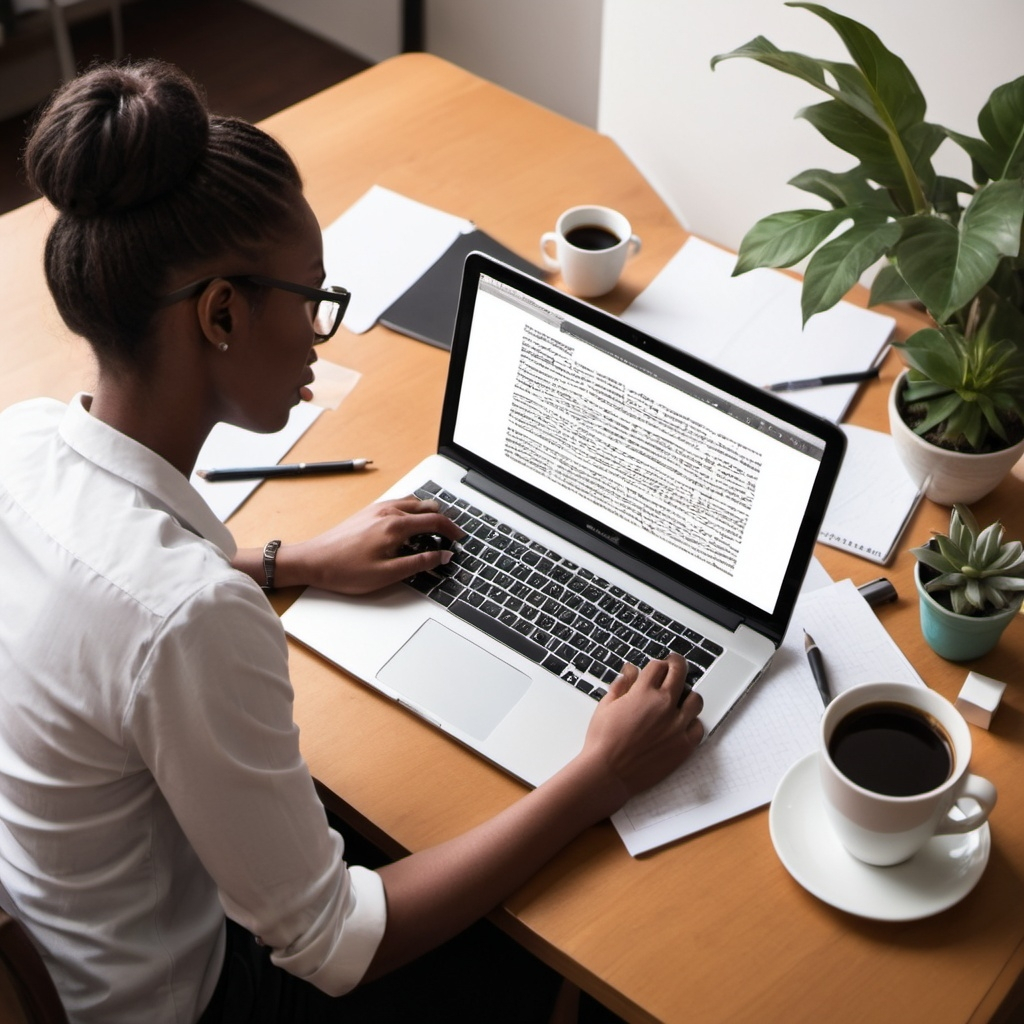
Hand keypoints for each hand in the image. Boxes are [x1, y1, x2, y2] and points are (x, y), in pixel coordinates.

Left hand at [274, 497, 464, 593]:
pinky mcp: (368, 512)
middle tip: (450, 536)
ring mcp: (377, 509)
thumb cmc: (345, 570)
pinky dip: (412, 510)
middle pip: (426, 506)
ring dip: (427, 512)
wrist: (313, 561)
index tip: (459, 539)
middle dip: (443, 520)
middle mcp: (388, 512)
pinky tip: (410, 524)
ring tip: (434, 530)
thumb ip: (419, 563)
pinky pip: (399, 503)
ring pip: (413, 502)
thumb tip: (443, 556)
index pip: (434, 521)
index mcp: (395, 526)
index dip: (452, 530)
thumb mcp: (388, 574)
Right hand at [577, 654, 702, 812]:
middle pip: (680, 672)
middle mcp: (664, 705)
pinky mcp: (684, 746)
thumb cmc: (602, 741)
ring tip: (680, 700)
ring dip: (687, 696)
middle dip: (677, 665)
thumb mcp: (606, 706)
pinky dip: (692, 723)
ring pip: (695, 699)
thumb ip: (622, 685)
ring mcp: (677, 725)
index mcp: (643, 692)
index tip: (658, 667)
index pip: (659, 666)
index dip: (657, 664)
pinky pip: (699, 727)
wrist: (608, 773)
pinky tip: (683, 724)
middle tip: (675, 666)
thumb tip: (630, 670)